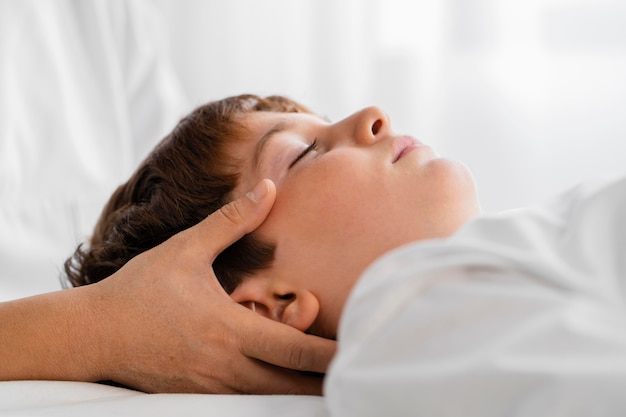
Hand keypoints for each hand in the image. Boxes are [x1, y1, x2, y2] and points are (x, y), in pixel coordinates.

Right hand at [89, 179, 335, 393]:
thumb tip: (268, 187)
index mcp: (227, 328)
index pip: (292, 349)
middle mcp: (224, 365)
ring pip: (269, 399)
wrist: (93, 333)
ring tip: (333, 387)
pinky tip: (285, 391)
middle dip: (325, 384)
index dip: (329, 353)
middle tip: (359, 376)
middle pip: (289, 386)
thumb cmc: (141, 289)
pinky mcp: (198, 397)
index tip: (358, 349)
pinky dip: (270, 397)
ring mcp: (211, 387)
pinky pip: (245, 403)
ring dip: (300, 394)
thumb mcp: (186, 249)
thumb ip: (231, 221)